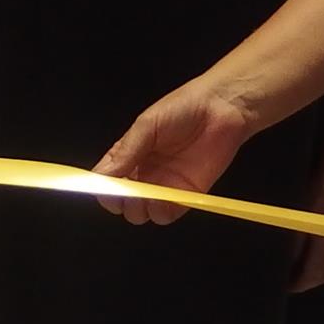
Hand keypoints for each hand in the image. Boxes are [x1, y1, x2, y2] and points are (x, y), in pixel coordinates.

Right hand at [91, 78, 258, 224]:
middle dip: (121, 203)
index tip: (106, 190)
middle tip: (129, 194)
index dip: (102, 189)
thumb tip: (101, 177)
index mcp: (128, 154)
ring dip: (140, 210)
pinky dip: (161, 212)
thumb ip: (125, 152)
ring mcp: (163, 186)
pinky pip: (167, 214)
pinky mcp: (186, 195)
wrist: (222, 109)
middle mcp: (143, 173)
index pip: (106, 180)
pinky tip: (165, 200)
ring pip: (142, 213)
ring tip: (149, 196)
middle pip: (122, 201)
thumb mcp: (147, 125)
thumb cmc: (182, 108)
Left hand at [294, 137, 323, 290]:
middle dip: (302, 277)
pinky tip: (307, 242)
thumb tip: (283, 263)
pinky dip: (319, 251)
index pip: (311, 278)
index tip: (274, 285)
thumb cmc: (320, 186)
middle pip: (322, 273)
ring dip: (311, 264)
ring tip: (290, 260)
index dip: (293, 284)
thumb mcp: (300, 215)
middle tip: (280, 275)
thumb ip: (292, 243)